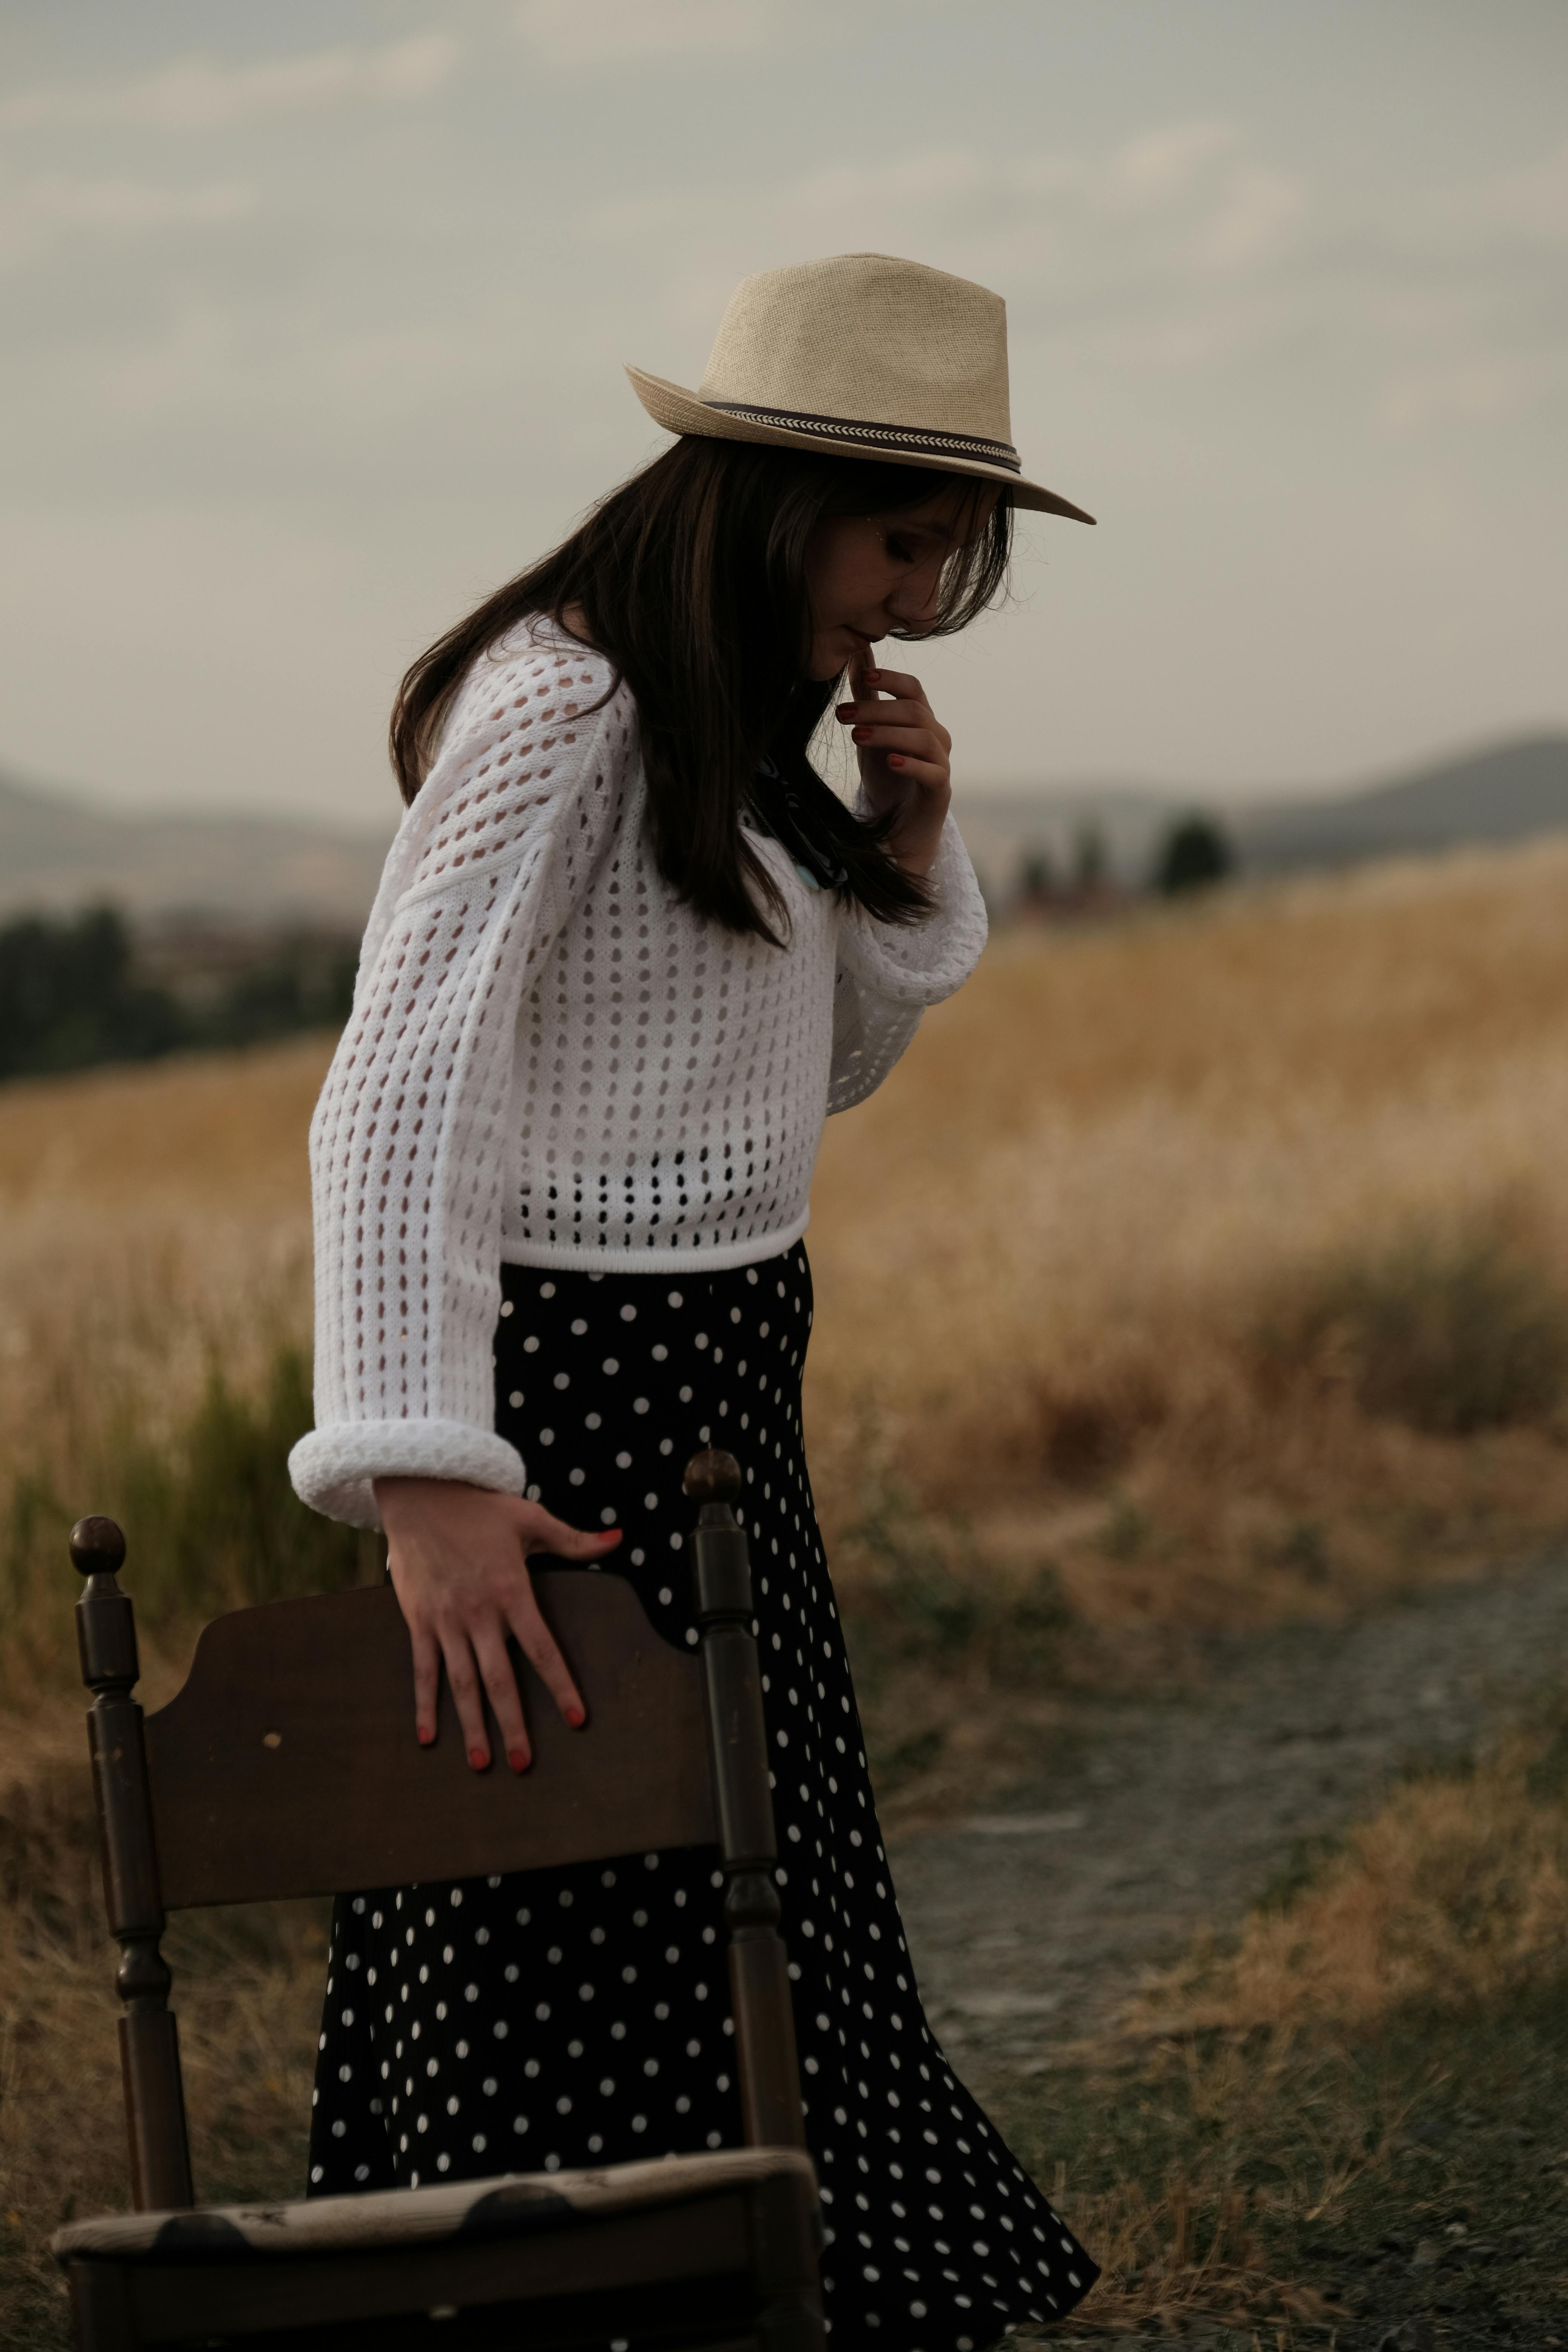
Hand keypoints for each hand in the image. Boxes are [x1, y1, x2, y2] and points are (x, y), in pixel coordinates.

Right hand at [374, 1477, 621, 1771]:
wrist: (420, 1492)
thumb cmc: (479, 1507)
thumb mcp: (531, 1518)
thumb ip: (574, 1539)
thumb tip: (618, 1538)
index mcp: (512, 1591)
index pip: (542, 1649)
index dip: (560, 1686)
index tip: (576, 1719)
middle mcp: (478, 1614)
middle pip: (500, 1679)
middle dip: (513, 1724)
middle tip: (525, 1764)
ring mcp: (446, 1621)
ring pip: (462, 1684)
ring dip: (472, 1726)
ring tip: (481, 1764)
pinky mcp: (419, 1621)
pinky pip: (423, 1670)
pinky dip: (424, 1705)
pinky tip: (428, 1737)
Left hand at [835, 656, 951, 877]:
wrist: (899, 826)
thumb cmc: (887, 775)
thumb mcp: (870, 732)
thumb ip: (866, 697)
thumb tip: (857, 653)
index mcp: (921, 719)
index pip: (913, 688)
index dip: (891, 679)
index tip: (863, 677)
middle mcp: (936, 736)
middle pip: (914, 711)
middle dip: (877, 710)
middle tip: (843, 715)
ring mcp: (942, 762)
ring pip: (923, 738)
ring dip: (887, 734)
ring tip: (856, 736)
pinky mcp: (941, 789)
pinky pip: (933, 772)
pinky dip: (911, 764)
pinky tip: (889, 761)